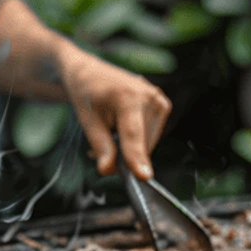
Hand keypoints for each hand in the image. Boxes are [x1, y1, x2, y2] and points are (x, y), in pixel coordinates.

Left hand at [60, 49, 171, 179]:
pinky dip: (137, 140)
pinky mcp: (163, 105)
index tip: (144, 177)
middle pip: (142, 144)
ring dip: (130, 148)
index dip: (137, 158)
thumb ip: (101, 146)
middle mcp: (149, 96)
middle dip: (123, 154)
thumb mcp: (87, 121)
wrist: (90, 73)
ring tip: (111, 132)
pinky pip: (151, 136)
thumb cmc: (87, 95)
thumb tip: (108, 170)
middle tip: (100, 146)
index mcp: (128, 97)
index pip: (133, 135)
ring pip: (148, 143)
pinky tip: (122, 128)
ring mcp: (159, 100)